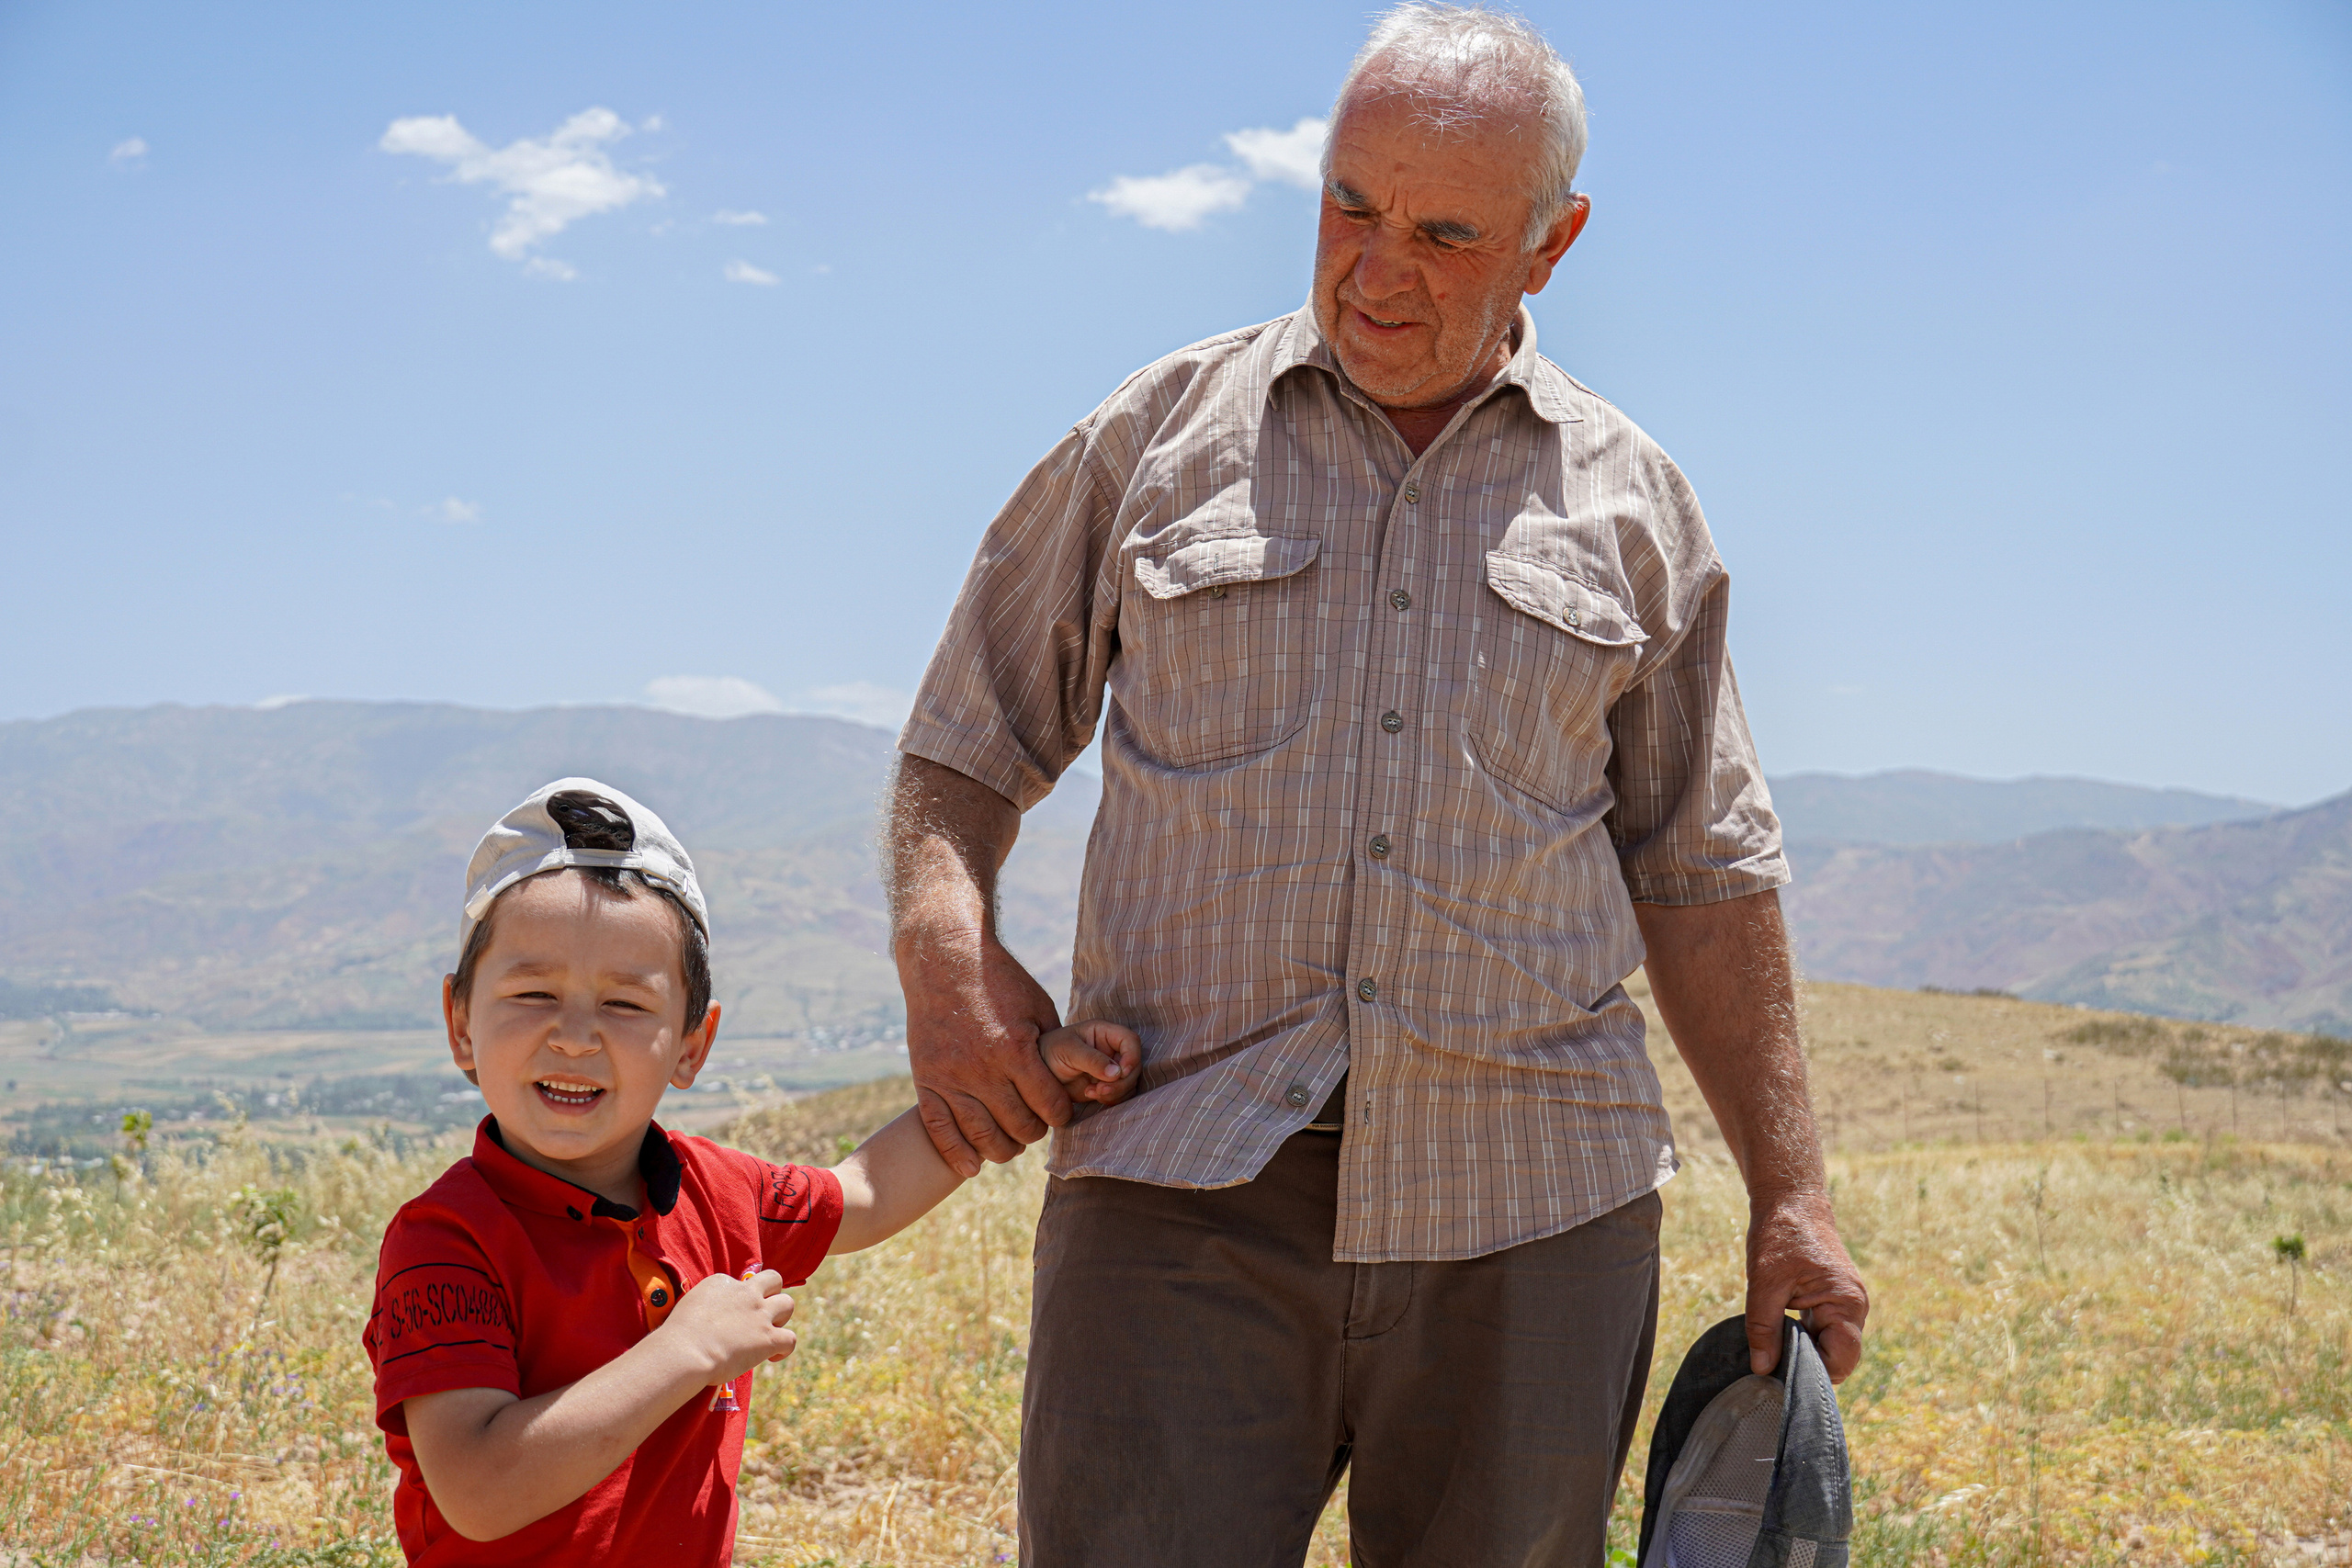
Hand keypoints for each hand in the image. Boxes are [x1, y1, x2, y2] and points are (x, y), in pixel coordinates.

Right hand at [658, 1268, 797, 1384]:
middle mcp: (745, 1293)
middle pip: (773, 1279)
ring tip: (767, 1333)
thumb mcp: (688, 1307)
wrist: (684, 1351)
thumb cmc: (677, 1335)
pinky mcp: (768, 1338)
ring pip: (788, 1304)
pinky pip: (790, 1339)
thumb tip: (706, 1321)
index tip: (728, 1317)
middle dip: (772, 1293)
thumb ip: (703, 1307)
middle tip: (761, 1313)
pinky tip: (773, 1356)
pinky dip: (784, 1348)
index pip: (739, 1283)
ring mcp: (759, 1314)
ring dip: (781, 1317)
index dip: (738, 1300)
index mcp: (722, 1282)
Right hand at [899, 924, 1072, 1176]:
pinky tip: (972, 1167)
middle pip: (1019, 1126)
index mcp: (1016, 1049)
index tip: (1060, 1113)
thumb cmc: (1000, 981)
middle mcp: (983, 1068)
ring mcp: (951, 1076)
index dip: (1061, 1115)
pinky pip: (939, 1129)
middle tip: (1037, 1127)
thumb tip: (1080, 1080)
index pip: (1049, 1105)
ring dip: (1002, 1150)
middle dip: (1035, 1132)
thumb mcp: (1038, 1008)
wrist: (945, 960)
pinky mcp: (926, 1079)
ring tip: (1011, 1146)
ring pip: (982, 1136)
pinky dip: (956, 1154)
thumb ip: (1055, 1048)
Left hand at [1039, 1018, 1142, 1106]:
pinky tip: (1090, 1095)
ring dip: (1116, 1092)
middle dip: (1121, 1081)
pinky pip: (1120, 1094)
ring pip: (1129, 1082)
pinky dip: (1110, 1098)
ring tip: (1092, 1093)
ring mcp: (1109, 1069)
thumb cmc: (1049, 1052)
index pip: (1130, 1041)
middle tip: (1101, 1090)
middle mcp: (1111, 1049)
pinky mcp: (1105, 1085)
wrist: (1036, 1073)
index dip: (1132, 1056)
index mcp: (1104, 1033)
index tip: (1121, 1072)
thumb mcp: (1068, 1051)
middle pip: (1133, 1065)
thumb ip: (1092, 1059)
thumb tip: (1117, 1072)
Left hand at [1745, 1190, 1867, 1382]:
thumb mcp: (1764, 1283)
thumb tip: (1762, 1369)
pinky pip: (1823, 1330)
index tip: (1782, 1377)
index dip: (1814, 1374)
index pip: (1842, 1360)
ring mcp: (1844, 1303)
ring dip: (1805, 1351)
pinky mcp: (1832, 1299)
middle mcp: (1853, 1307)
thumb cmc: (1780, 1235)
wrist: (1790, 1199)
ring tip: (1774, 1351)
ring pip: (1830, 1345)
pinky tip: (1779, 1337)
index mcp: (1846, 1303)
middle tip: (1773, 1368)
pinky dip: (1804, 1338)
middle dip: (1808, 1366)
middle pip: (1838, 1357)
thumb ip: (1763, 1328)